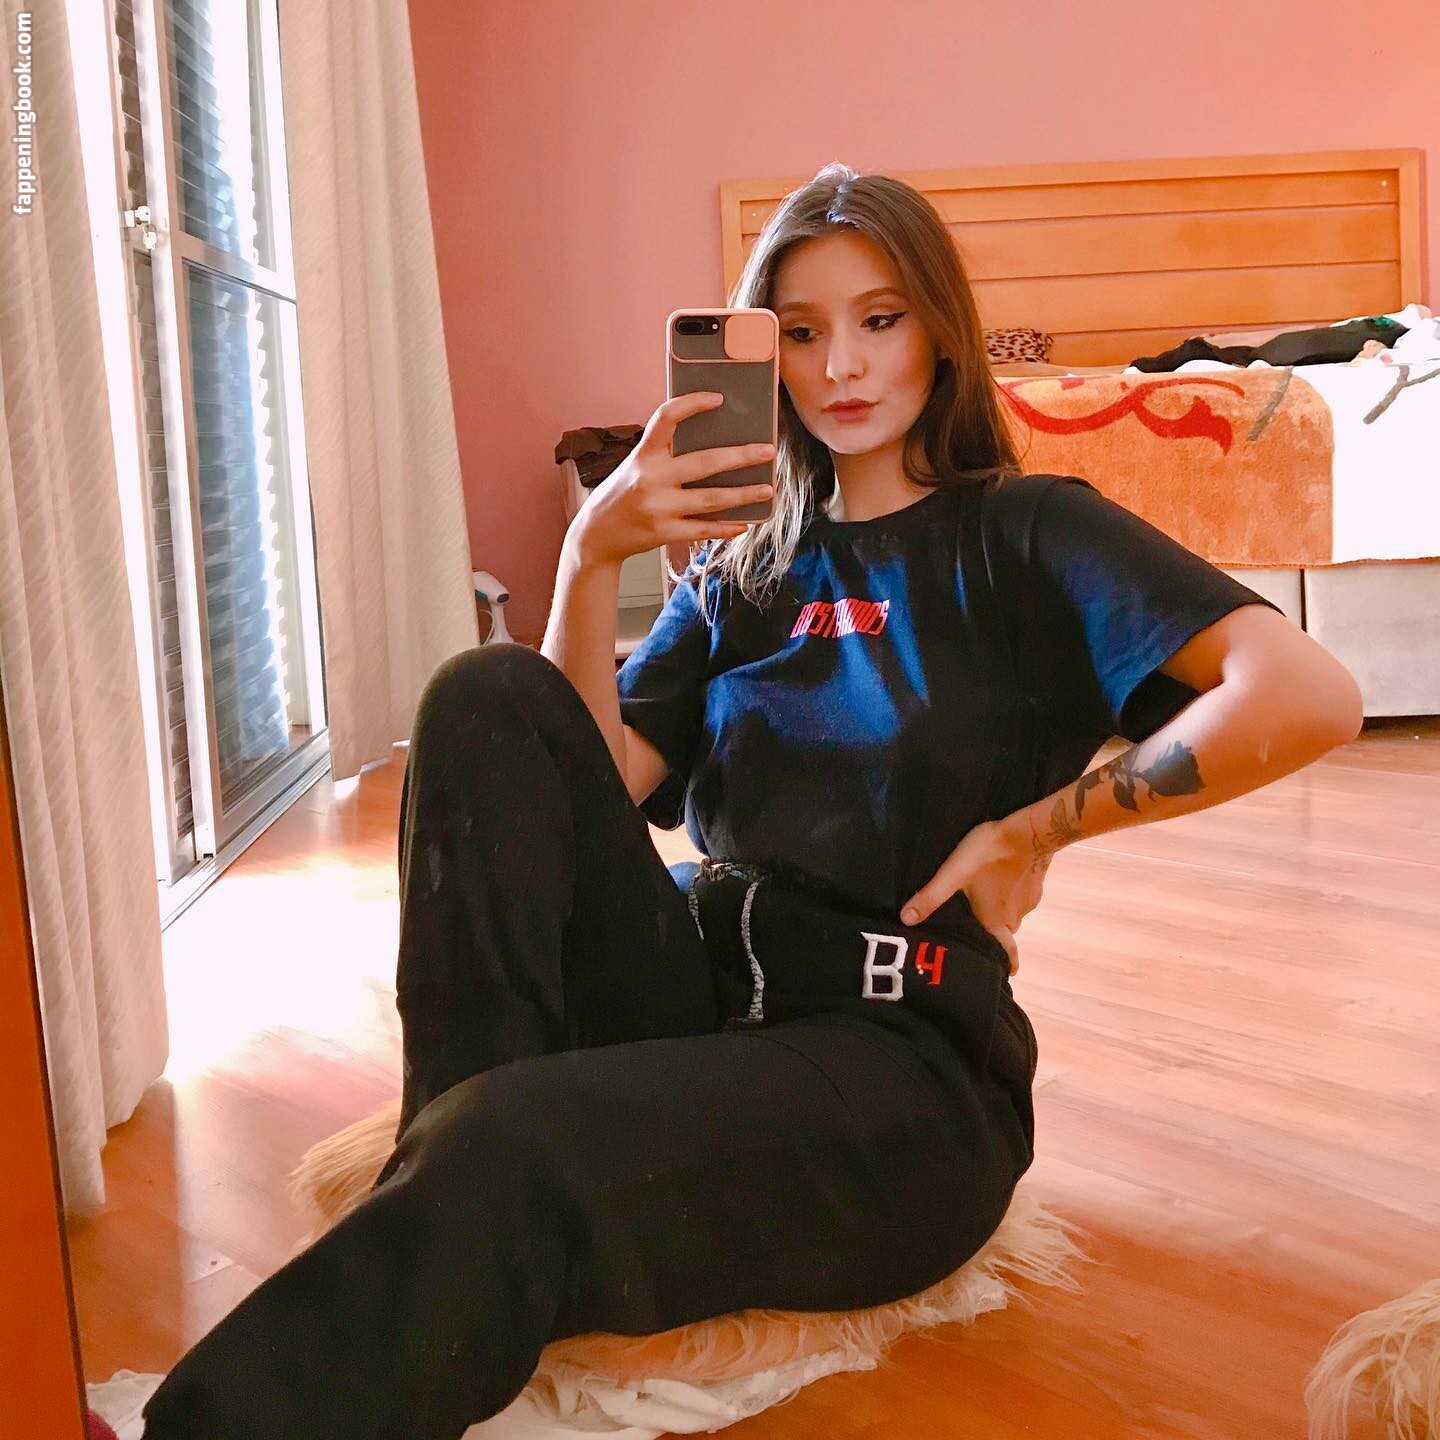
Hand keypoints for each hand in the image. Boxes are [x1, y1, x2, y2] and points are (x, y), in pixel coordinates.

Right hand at [571, 392, 775, 568]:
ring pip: (711, 499)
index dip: (692, 404)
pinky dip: (726, 527)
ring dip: (743, 495)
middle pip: (705, 462)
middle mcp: (651, 479)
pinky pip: (703, 529)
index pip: (666, 418)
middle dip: (741, 456)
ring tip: (767, 489)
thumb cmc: (621, 494)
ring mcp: (658, 508)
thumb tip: (714, 444)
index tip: (718, 398)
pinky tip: (744, 523)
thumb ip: (665, 455)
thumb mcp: (635, 466)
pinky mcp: (664, 533)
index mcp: (643, 455)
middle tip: (768, 450)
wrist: (595, 534)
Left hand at [899, 818, 1049, 975]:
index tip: (997, 970)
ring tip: (978, 896)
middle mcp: (1016, 918)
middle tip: (968, 924)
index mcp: (997, 923)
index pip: (1008, 956)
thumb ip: (931, 897)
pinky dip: (1008, 891)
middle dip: (987, 932)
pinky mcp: (1036, 883)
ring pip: (1010, 913)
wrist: (1029, 830)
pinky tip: (996, 876)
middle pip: (1001, 933)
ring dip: (996, 909)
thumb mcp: (953, 874)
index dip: (1004, 964)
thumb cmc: (989, 854)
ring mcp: (1029, 900)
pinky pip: (1019, 894)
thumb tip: (906, 920)